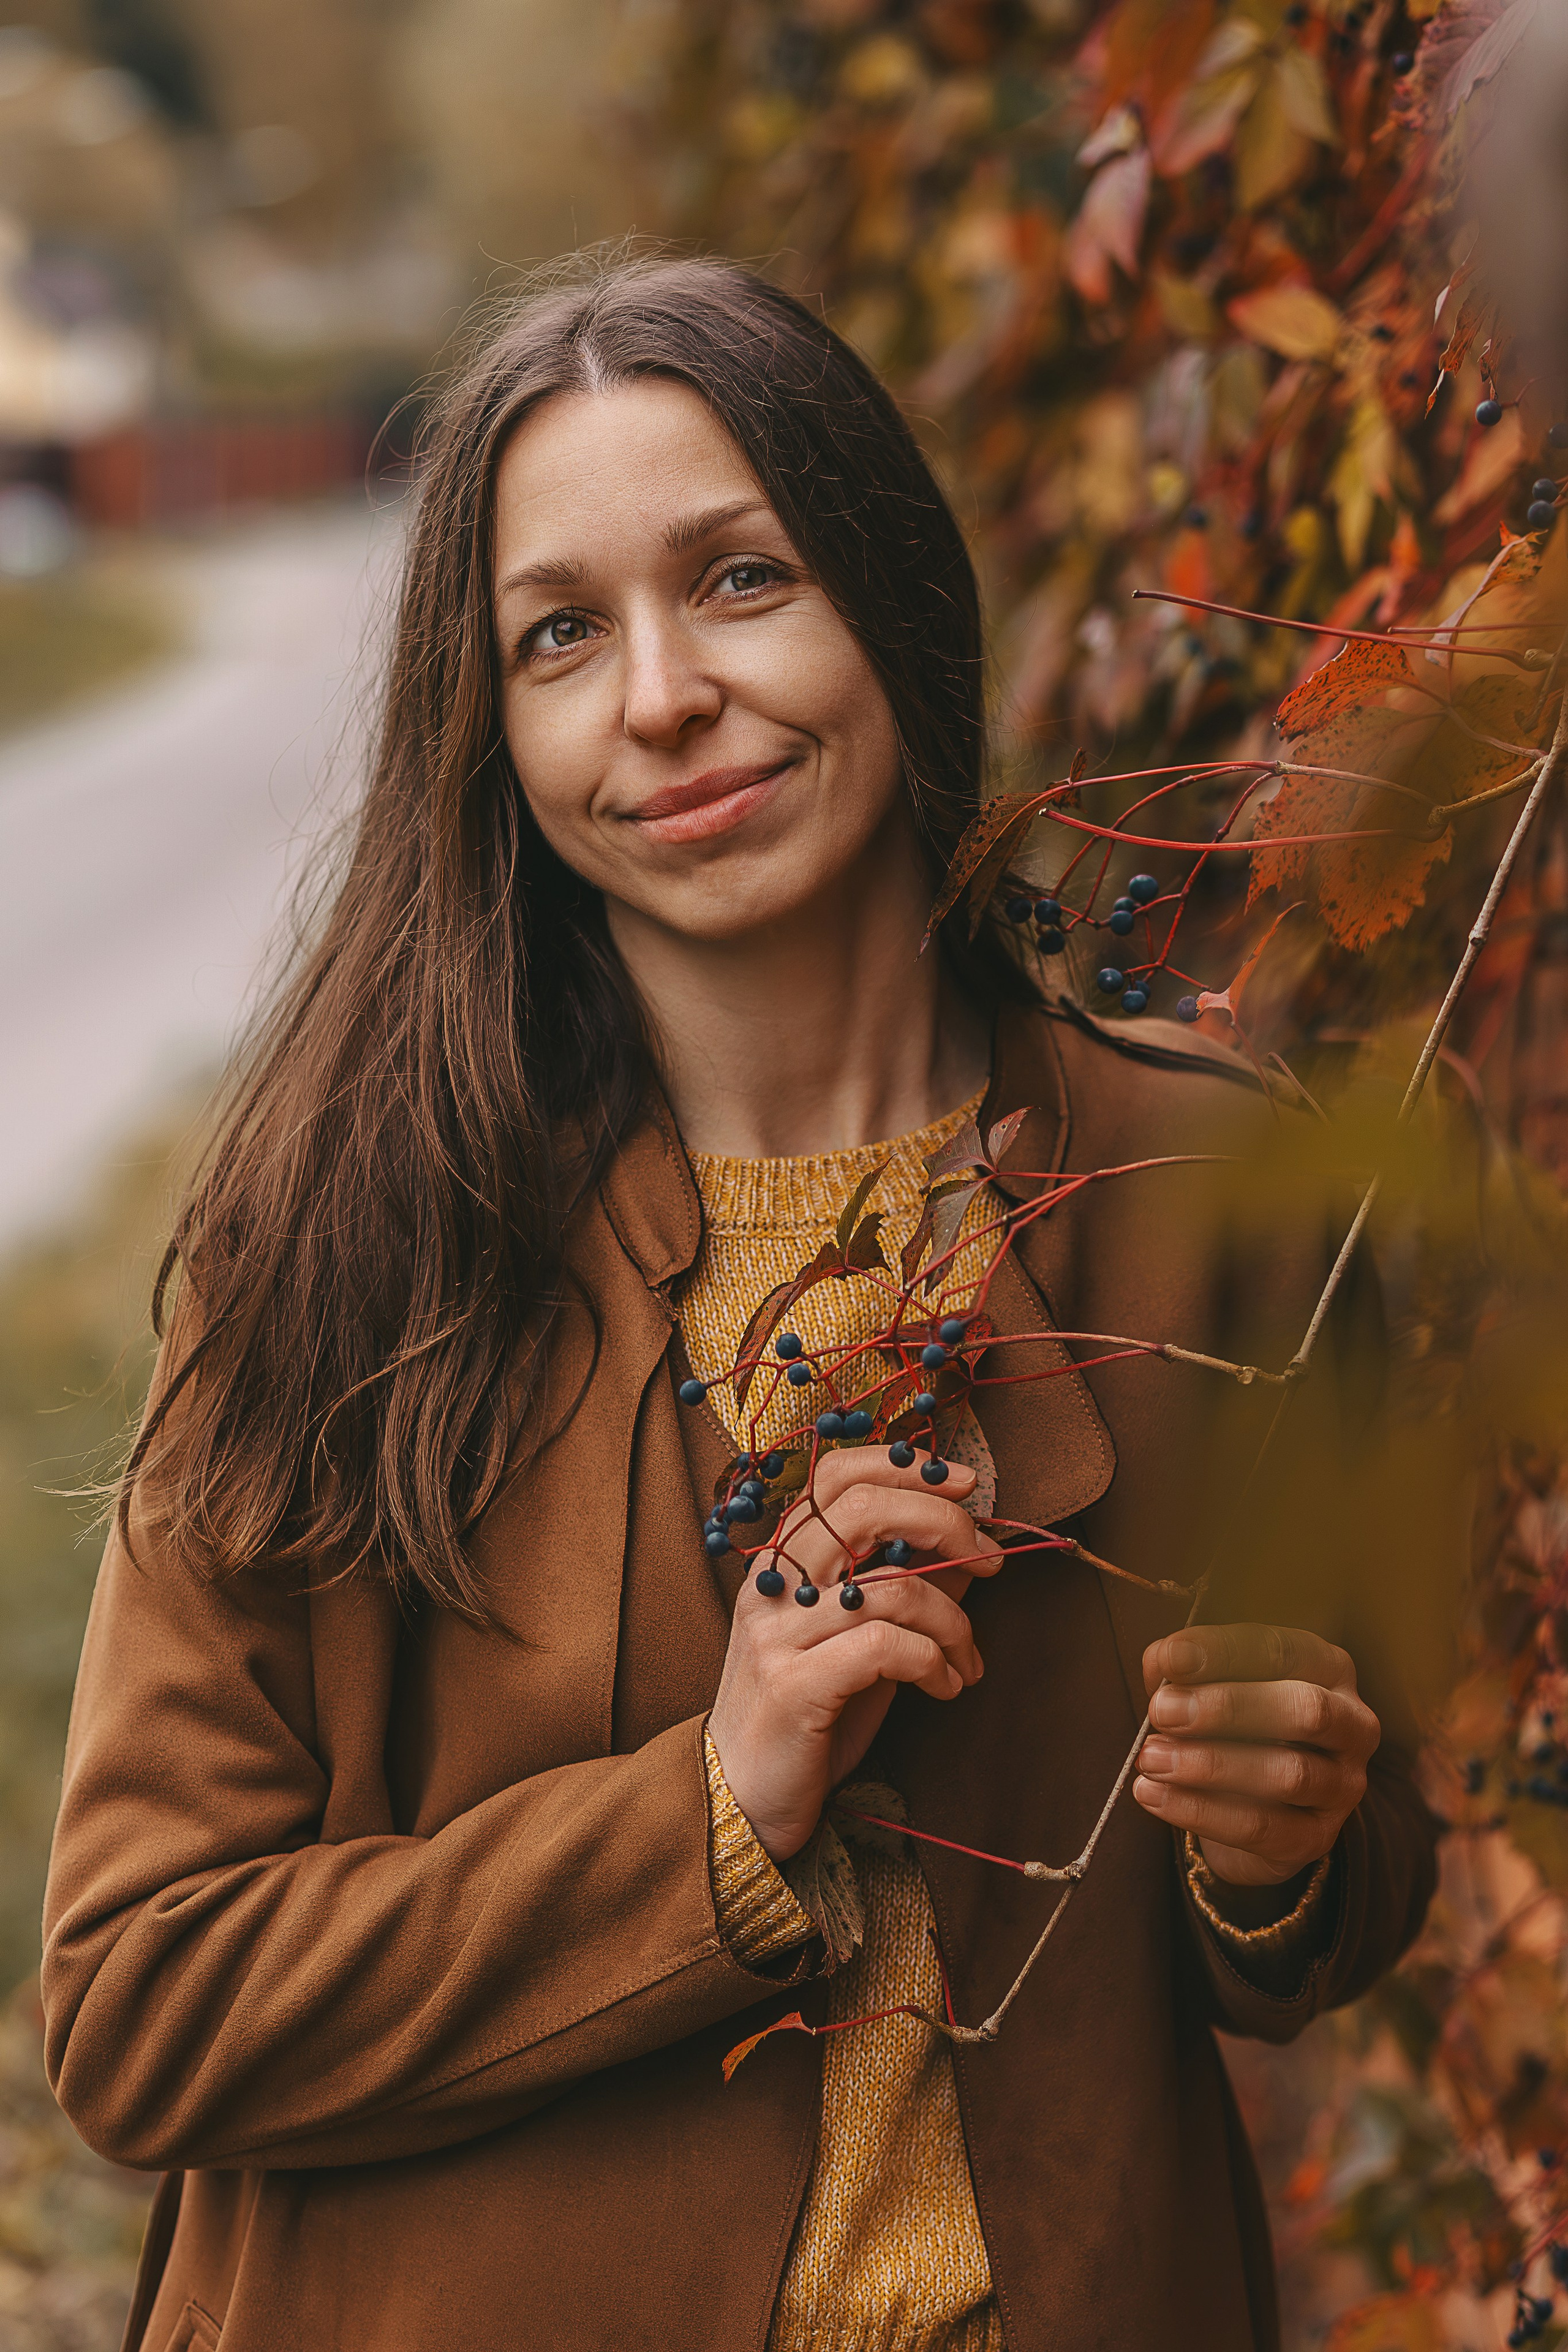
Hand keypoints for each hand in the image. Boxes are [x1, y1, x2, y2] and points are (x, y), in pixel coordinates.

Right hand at [707, 1446, 1002, 1862]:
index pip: (835, 1476)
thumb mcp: (861, 1644)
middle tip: (990, 1560)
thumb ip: (905, 1591)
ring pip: (891, 1586)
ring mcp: (776, 1635)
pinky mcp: (794, 1687)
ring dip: (955, 1621)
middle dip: (943, 1522)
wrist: (739, 1801)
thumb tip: (972, 1548)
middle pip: (862, 1509)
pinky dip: (935, 1662)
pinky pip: (886, 1647)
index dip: (904, 1467)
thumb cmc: (807, 1718)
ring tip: (968, 1660)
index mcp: (781, 1564)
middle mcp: (772, 1587)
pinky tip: (946, 1687)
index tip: (964, 1484)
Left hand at [1133, 1623, 1378, 1887]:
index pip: (1284, 1650)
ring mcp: (1343, 1786)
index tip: (1170, 1658)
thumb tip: (1162, 1662)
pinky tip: (1152, 1795)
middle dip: (1227, 1708)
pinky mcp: (1318, 1838)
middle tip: (1161, 1711)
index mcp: (1328, 1668)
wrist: (1248, 1807)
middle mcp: (1352, 1724)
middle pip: (1304, 1710)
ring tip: (1151, 1758)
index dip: (1225, 1651)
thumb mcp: (1211, 1684)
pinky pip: (1262, 1828)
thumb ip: (1188, 1668)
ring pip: (1288, 1775)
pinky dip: (1201, 1812)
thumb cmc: (1231, 1726)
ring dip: (1210, 1765)